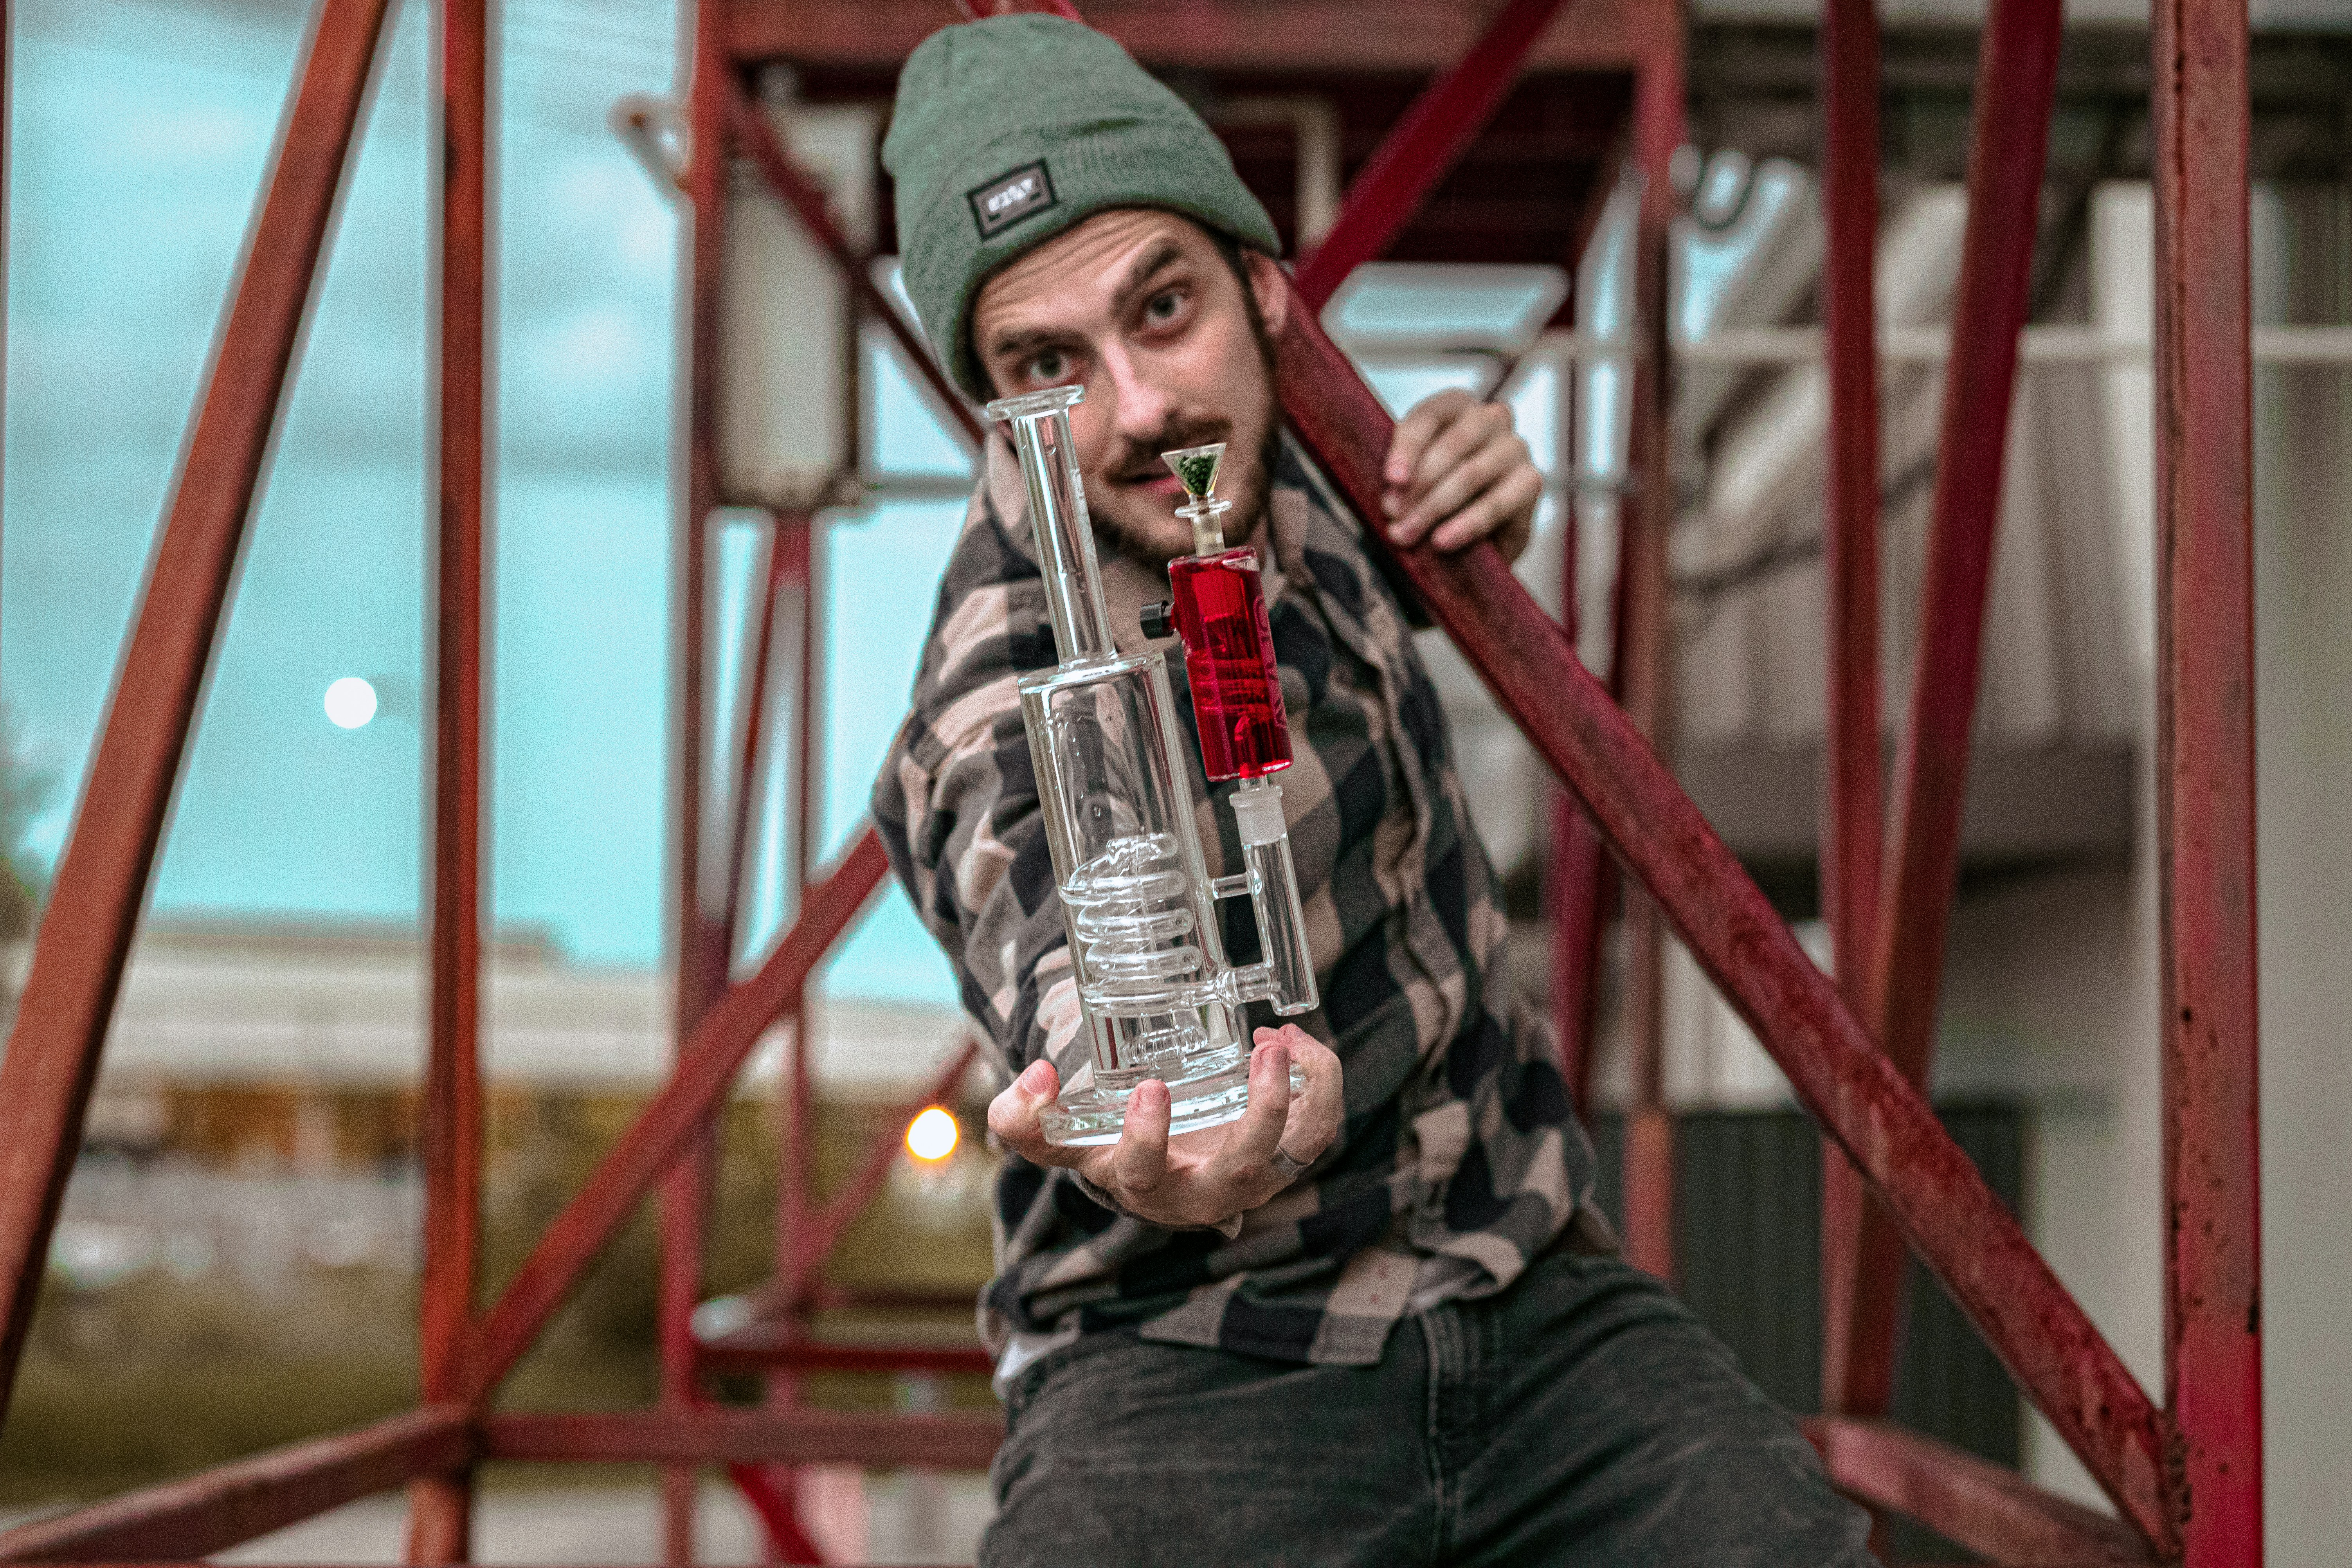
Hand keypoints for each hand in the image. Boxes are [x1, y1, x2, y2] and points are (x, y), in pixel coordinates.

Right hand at [986, 1024, 1343, 1229]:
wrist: (1164, 1178)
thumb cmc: (1112, 1153)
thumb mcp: (1065, 1142)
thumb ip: (1028, 1119)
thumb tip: (1038, 1076)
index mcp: (1150, 1188)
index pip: (1147, 1174)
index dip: (1146, 1139)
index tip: (1149, 1089)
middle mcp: (1211, 1192)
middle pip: (1246, 1167)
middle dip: (1263, 1110)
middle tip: (1260, 1051)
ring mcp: (1257, 1176)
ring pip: (1302, 1146)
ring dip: (1304, 1090)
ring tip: (1280, 1037)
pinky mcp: (1287, 1155)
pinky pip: (1320, 1125)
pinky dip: (1320, 1081)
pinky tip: (1292, 1043)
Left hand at [1382, 388, 1541, 561]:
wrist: (1482, 532)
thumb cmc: (1437, 493)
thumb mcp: (1414, 476)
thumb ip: (1403, 476)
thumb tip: (1389, 502)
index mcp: (1456, 405)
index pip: (1428, 417)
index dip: (1408, 448)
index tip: (1392, 480)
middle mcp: (1492, 418)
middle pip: (1452, 446)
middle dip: (1418, 485)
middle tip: (1392, 516)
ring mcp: (1515, 448)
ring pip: (1471, 474)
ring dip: (1434, 508)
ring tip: (1406, 535)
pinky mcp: (1531, 482)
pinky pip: (1496, 503)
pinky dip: (1466, 525)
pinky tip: (1442, 542)